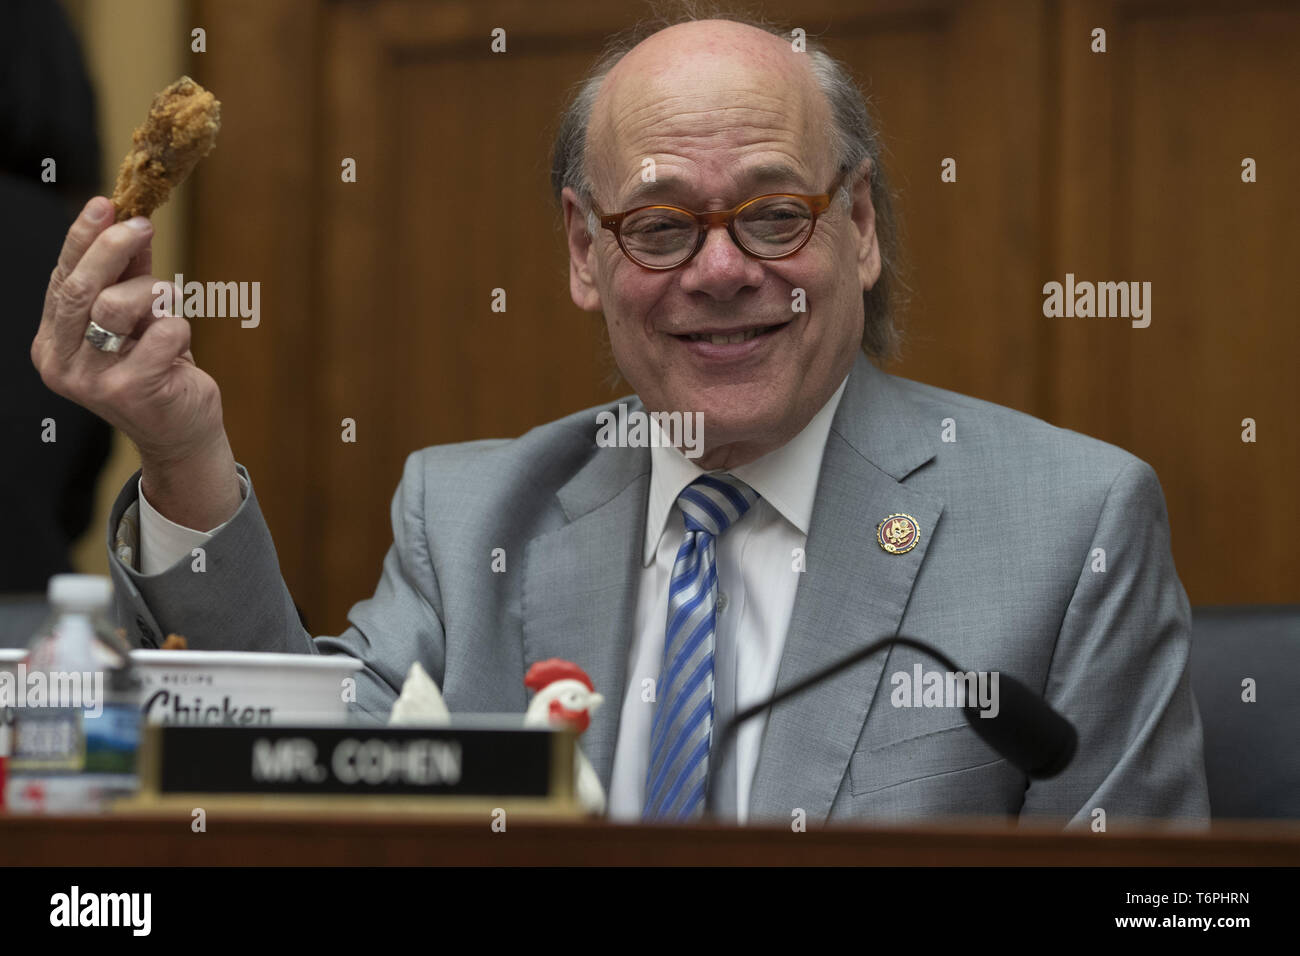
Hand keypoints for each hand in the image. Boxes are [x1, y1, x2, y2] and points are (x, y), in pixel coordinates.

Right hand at [31, 196, 240, 528]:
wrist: (180, 432)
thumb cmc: (157, 370)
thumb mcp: (136, 319)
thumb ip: (127, 276)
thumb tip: (128, 221)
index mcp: (51, 343)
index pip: (61, 280)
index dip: (82, 239)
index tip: (105, 204)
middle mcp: (62, 364)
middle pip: (81, 288)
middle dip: (112, 248)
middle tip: (140, 224)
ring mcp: (93, 381)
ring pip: (120, 306)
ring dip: (154, 294)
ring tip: (167, 305)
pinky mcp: (132, 391)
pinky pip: (164, 332)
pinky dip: (179, 328)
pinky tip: (179, 347)